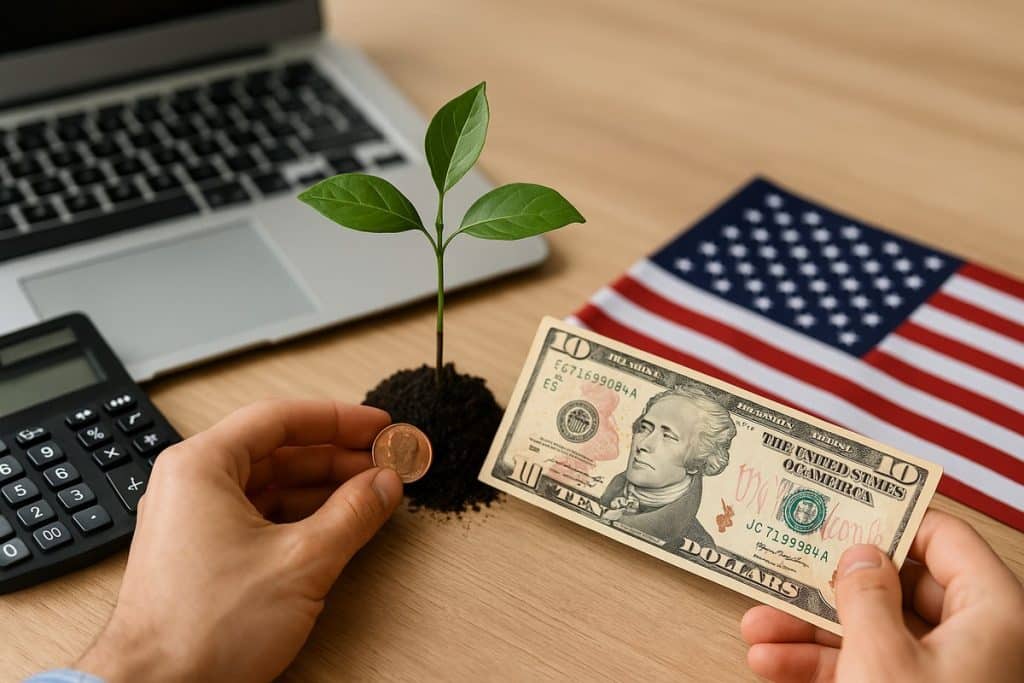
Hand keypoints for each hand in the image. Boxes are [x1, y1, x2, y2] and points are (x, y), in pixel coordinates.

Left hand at [75, 400, 402, 682]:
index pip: (280, 419)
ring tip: (370, 492)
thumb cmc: (201, 629)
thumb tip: (384, 483)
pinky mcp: (203, 552)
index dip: (338, 419)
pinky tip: (337, 523)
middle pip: (277, 449)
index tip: (377, 427)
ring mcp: (194, 519)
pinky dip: (302, 514)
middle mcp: (191, 484)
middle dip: (336, 455)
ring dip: (323, 486)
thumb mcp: (301, 562)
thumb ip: (353, 514)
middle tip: (382, 461)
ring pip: (271, 484)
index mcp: (201, 466)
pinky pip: (260, 515)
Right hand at [741, 509, 1023, 681]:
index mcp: (994, 614)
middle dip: (829, 588)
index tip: (839, 512)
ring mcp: (948, 679)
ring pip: (875, 635)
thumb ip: (864, 593)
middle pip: (899, 590)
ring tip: (757, 628)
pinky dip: (823, 668)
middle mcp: (978, 643)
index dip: (889, 521)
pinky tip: (773, 664)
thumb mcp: (881, 655)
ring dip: (811, 632)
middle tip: (785, 570)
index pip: (944, 539)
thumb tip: (860, 556)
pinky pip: (869, 673)